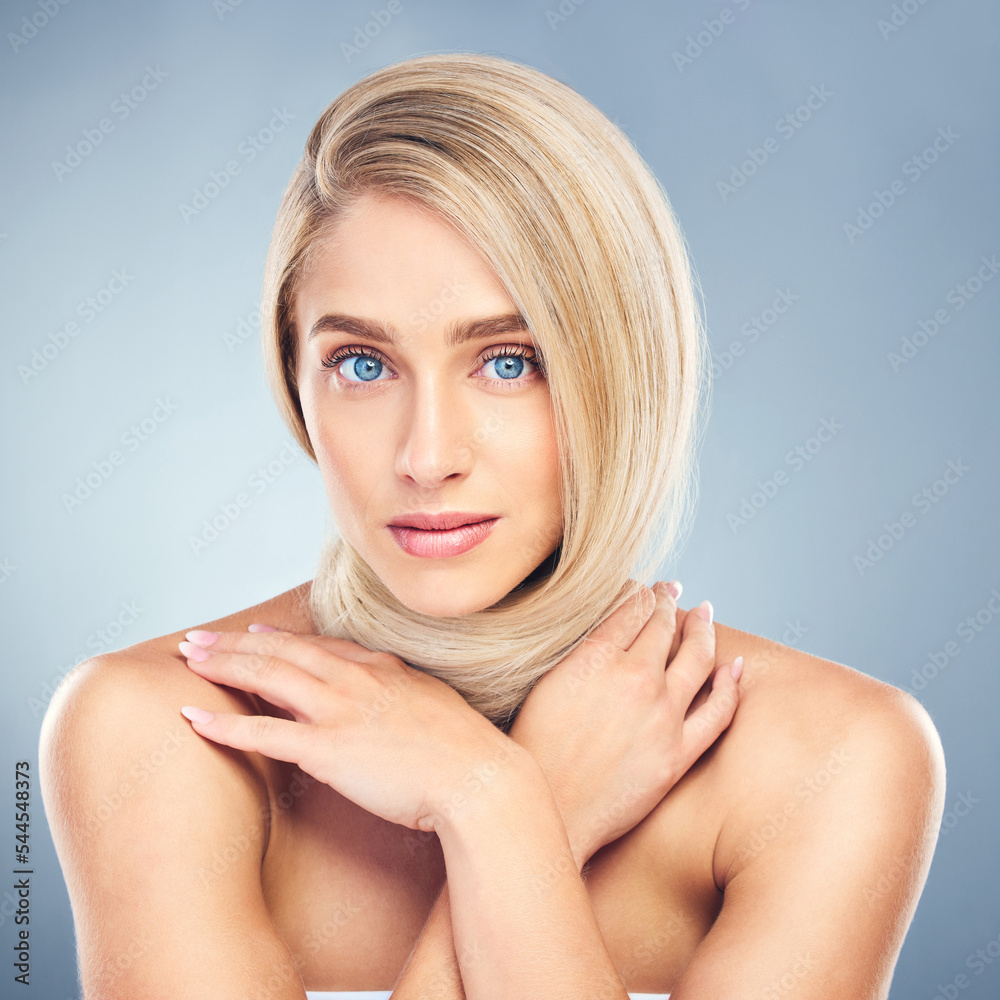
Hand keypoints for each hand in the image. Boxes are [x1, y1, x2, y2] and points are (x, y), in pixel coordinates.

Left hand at [176, 627, 517, 832]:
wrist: (479, 778)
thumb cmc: (465, 751)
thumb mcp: (434, 704)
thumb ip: (405, 691)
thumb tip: (395, 689)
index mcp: (382, 668)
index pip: (321, 645)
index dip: (282, 638)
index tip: (256, 634)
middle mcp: (356, 679)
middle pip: (284, 651)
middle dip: (236, 642)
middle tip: (199, 638)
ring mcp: (340, 710)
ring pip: (268, 677)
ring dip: (223, 666)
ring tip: (189, 659)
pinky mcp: (327, 749)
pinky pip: (265, 733)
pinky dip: (226, 724)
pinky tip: (196, 719)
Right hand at [507, 581, 740, 864]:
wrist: (550, 808)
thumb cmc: (534, 751)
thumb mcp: (544, 684)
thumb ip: (578, 652)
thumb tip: (604, 630)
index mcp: (596, 658)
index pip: (629, 607)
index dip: (640, 592)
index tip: (644, 588)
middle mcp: (635, 678)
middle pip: (663, 625)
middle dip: (668, 602)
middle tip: (673, 591)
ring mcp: (662, 715)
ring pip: (697, 656)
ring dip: (703, 629)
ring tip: (705, 614)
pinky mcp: (679, 752)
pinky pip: (718, 711)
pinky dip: (731, 684)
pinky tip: (734, 667)